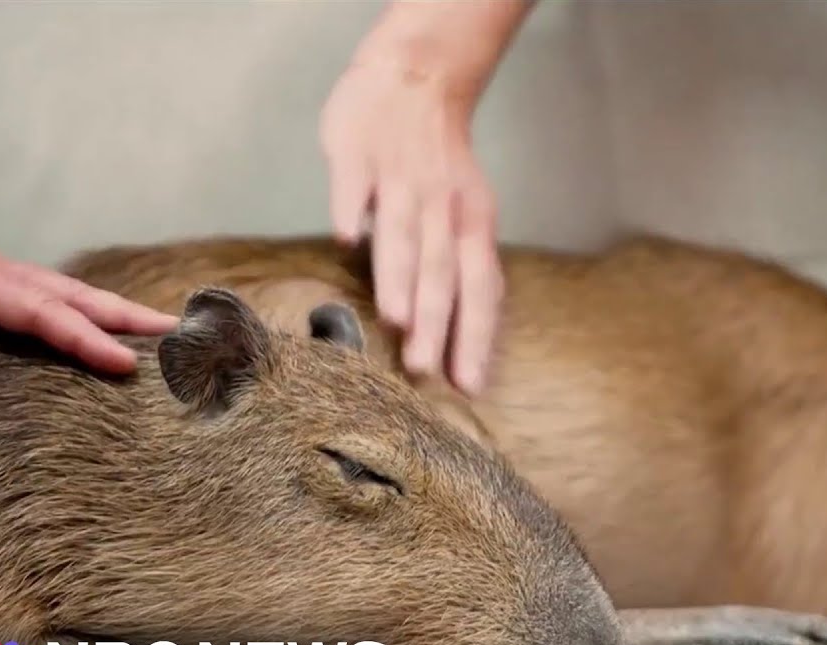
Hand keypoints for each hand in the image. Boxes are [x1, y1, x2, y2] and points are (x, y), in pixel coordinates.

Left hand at [0, 225, 178, 412]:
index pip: (38, 306)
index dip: (85, 336)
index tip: (128, 363)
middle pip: (63, 288)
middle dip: (121, 312)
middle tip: (177, 332)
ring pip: (52, 288)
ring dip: (101, 309)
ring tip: (149, 331)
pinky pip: (30, 293)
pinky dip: (68, 310)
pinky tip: (85, 328)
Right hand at [321, 58, 503, 396]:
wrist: (417, 77)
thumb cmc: (440, 160)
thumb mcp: (468, 212)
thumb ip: (461, 266)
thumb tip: (459, 331)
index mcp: (472, 225)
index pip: (480, 290)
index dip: (475, 336)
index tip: (468, 385)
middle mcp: (441, 208)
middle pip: (442, 271)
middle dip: (437, 322)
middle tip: (426, 369)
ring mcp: (400, 178)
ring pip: (404, 233)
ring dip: (401, 276)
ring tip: (397, 321)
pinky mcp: (359, 153)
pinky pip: (357, 183)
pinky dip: (354, 207)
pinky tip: (347, 237)